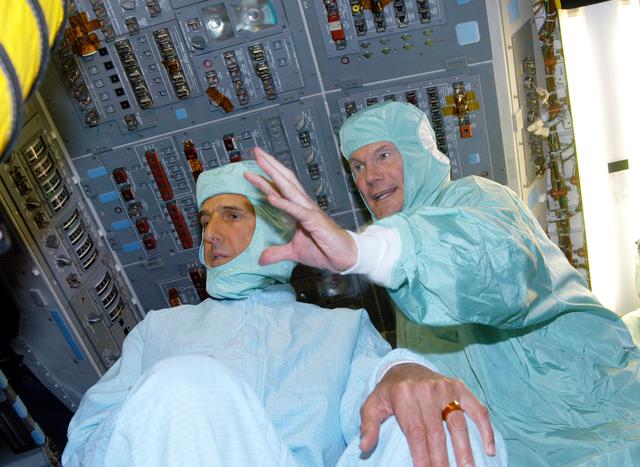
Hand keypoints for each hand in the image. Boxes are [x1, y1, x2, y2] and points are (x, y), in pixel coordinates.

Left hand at [244, 147, 356, 271]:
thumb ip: (278, 252)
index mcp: (299, 209)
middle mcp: (304, 205)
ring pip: (289, 189)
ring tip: (260, 163)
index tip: (252, 168)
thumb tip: (261, 259)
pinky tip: (270, 197)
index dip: (267, 177)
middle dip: (270, 165)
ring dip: (273, 175)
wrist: (345, 258)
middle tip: (256, 151)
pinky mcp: (314, 221)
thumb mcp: (295, 252)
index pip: (281, 189)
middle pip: (285, 180)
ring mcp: (309, 211)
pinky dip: (283, 203)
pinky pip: (296, 210)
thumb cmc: (324, 250)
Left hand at [360, 363, 494, 466]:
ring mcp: (446, 387)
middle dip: (442, 459)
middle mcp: (426, 389)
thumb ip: (368, 425)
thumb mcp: (372, 404)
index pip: (415, 432)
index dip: (422, 456)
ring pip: (458, 422)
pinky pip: (477, 408)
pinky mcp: (460, 386)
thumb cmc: (389, 392)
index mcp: (403, 394)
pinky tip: (489, 450)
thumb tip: (364, 446)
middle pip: (437, 431)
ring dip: (465, 449)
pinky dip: (485, 429)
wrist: (404, 366)